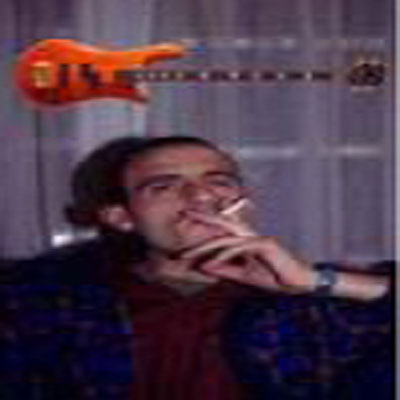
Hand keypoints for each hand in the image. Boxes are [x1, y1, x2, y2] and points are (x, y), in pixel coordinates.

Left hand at [181, 211, 315, 293]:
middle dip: (203, 217)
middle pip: (223, 224)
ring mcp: (259, 238)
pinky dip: (225, 255)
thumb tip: (205, 266)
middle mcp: (251, 235)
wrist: (302, 285)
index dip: (206, 225)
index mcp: (246, 241)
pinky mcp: (266, 244)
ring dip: (206, 247)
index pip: (223, 231)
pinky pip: (241, 248)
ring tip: (188, 256)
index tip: (187, 223)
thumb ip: (226, 270)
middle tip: (184, 213)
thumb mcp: (246, 276)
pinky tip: (212, 263)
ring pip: (227, 238)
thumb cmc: (276, 278)